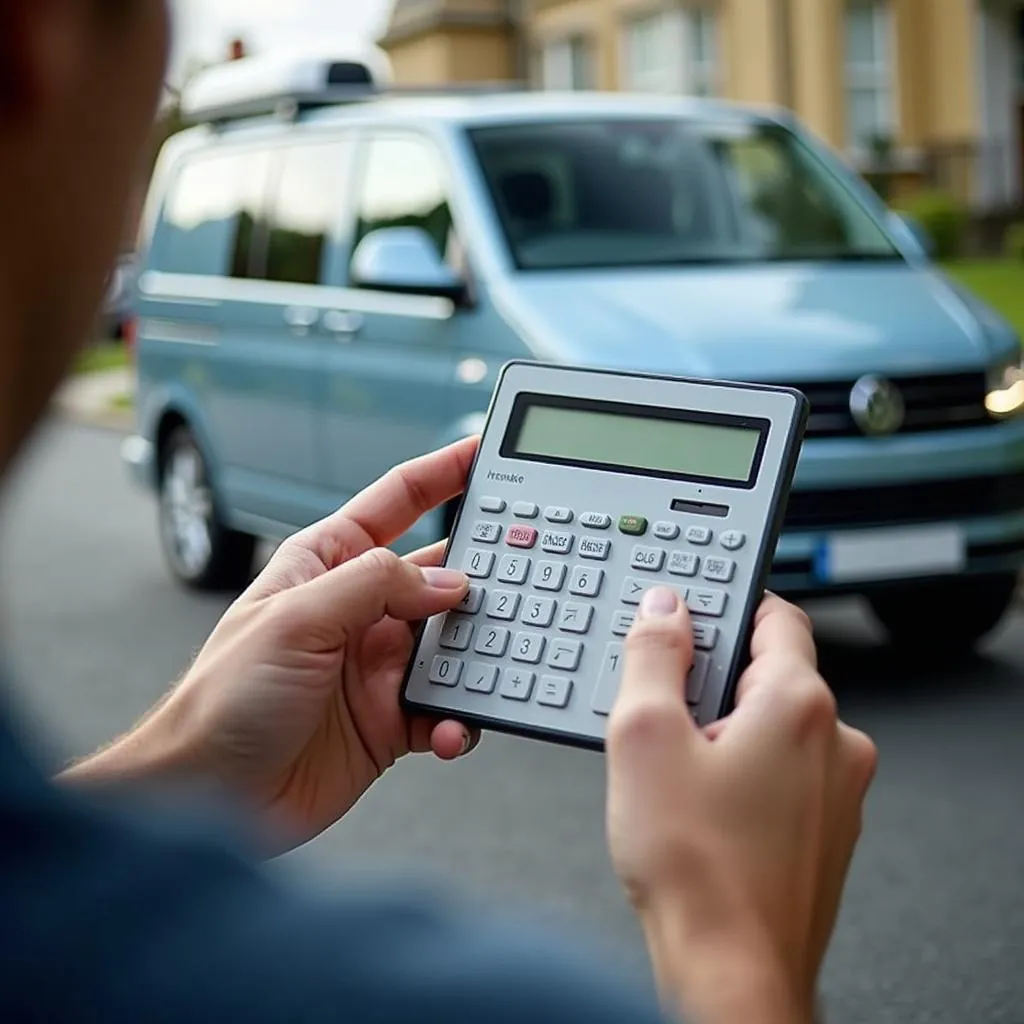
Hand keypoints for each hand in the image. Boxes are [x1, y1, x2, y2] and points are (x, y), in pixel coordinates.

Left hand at [69, 439, 480, 851]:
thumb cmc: (226, 698)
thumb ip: (376, 585)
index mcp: (331, 563)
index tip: (489, 453)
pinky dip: (459, 719)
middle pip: (442, 574)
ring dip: (478, 656)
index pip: (399, 500)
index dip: (445, 472)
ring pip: (455, 644)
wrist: (211, 797)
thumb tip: (450, 583)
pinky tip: (449, 729)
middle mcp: (361, 608)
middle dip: (484, 573)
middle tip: (528, 572)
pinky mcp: (392, 718)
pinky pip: (446, 709)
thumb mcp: (297, 618)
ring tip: (494, 663)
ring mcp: (379, 664)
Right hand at [606, 588, 876, 1023]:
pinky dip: (742, 775)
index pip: (774, 615)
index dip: (726, 608)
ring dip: (724, 733)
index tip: (690, 617)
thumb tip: (664, 611)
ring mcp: (836, 793)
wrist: (730, 974)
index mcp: (799, 705)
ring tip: (676, 774)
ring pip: (772, 729)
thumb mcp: (643, 736)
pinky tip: (701, 810)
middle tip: (663, 714)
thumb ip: (654, 656)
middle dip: (713, 684)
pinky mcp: (824, 832)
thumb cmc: (695, 870)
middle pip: (769, 674)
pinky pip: (781, 775)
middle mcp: (834, 743)